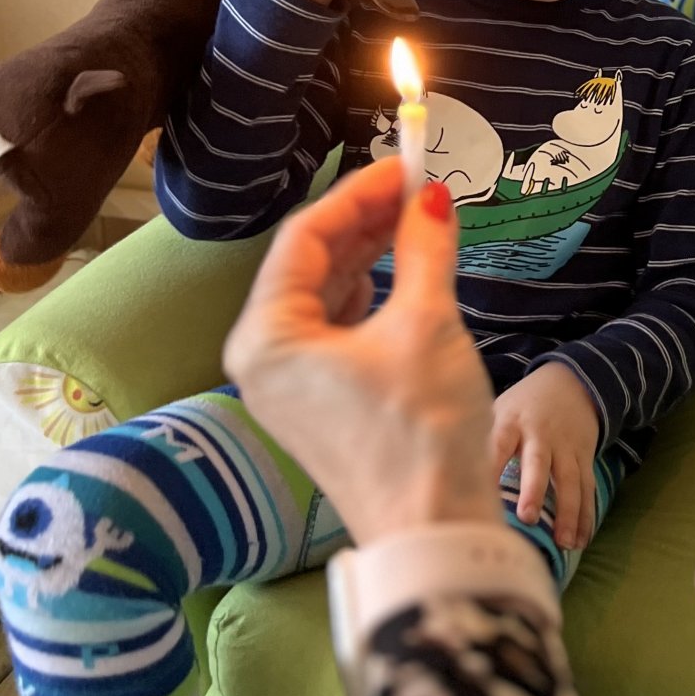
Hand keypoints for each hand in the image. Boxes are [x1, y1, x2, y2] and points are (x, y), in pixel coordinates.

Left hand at [224, 159, 498, 544]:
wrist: (432, 529)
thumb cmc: (420, 430)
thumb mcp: (427, 322)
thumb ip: (423, 249)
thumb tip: (431, 197)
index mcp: (266, 336)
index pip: (305, 236)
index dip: (358, 193)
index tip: (405, 166)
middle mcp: (262, 360)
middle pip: (309, 265)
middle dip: (364, 222)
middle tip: (417, 188)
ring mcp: (287, 388)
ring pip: (324, 297)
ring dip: (369, 256)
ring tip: (417, 222)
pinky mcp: (318, 407)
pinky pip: (335, 332)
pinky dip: (368, 297)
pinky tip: (403, 275)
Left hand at [490, 362, 599, 549]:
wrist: (569, 383)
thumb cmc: (521, 408)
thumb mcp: (498, 411)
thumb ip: (477, 439)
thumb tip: (437, 475)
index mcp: (511, 423)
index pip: (498, 445)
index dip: (490, 467)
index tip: (478, 494)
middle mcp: (540, 434)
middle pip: (537, 462)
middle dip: (534, 490)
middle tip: (528, 518)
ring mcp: (565, 445)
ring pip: (570, 480)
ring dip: (568, 512)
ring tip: (564, 543)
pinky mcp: (584, 456)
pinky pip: (587, 487)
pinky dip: (586, 515)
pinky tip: (581, 540)